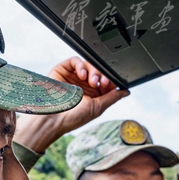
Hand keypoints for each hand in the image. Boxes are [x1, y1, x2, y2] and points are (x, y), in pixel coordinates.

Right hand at [14, 58, 128, 152]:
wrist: (52, 118)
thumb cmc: (72, 117)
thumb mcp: (97, 108)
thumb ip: (112, 97)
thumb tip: (126, 92)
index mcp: (93, 95)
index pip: (106, 81)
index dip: (110, 80)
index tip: (111, 84)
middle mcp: (84, 85)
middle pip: (99, 71)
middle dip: (103, 75)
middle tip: (102, 82)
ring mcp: (74, 77)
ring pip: (89, 65)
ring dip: (94, 71)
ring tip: (91, 81)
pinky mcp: (63, 70)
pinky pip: (76, 61)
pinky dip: (81, 65)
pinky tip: (82, 75)